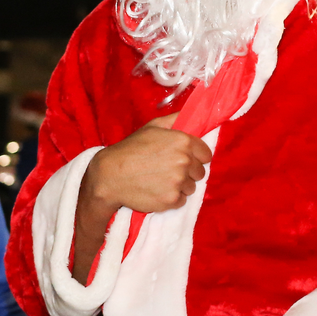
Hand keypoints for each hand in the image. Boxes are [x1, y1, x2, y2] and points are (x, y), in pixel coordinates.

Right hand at [73, 114, 212, 281]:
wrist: (110, 175)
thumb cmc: (130, 149)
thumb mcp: (152, 127)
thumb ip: (176, 120)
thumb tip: (194, 115)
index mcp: (183, 142)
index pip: (206, 154)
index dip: (196, 156)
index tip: (184, 159)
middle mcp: (185, 162)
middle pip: (200, 172)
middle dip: (188, 172)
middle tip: (167, 170)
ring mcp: (179, 182)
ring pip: (191, 187)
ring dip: (180, 186)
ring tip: (160, 180)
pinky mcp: (172, 200)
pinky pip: (181, 200)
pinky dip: (171, 198)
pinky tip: (157, 191)